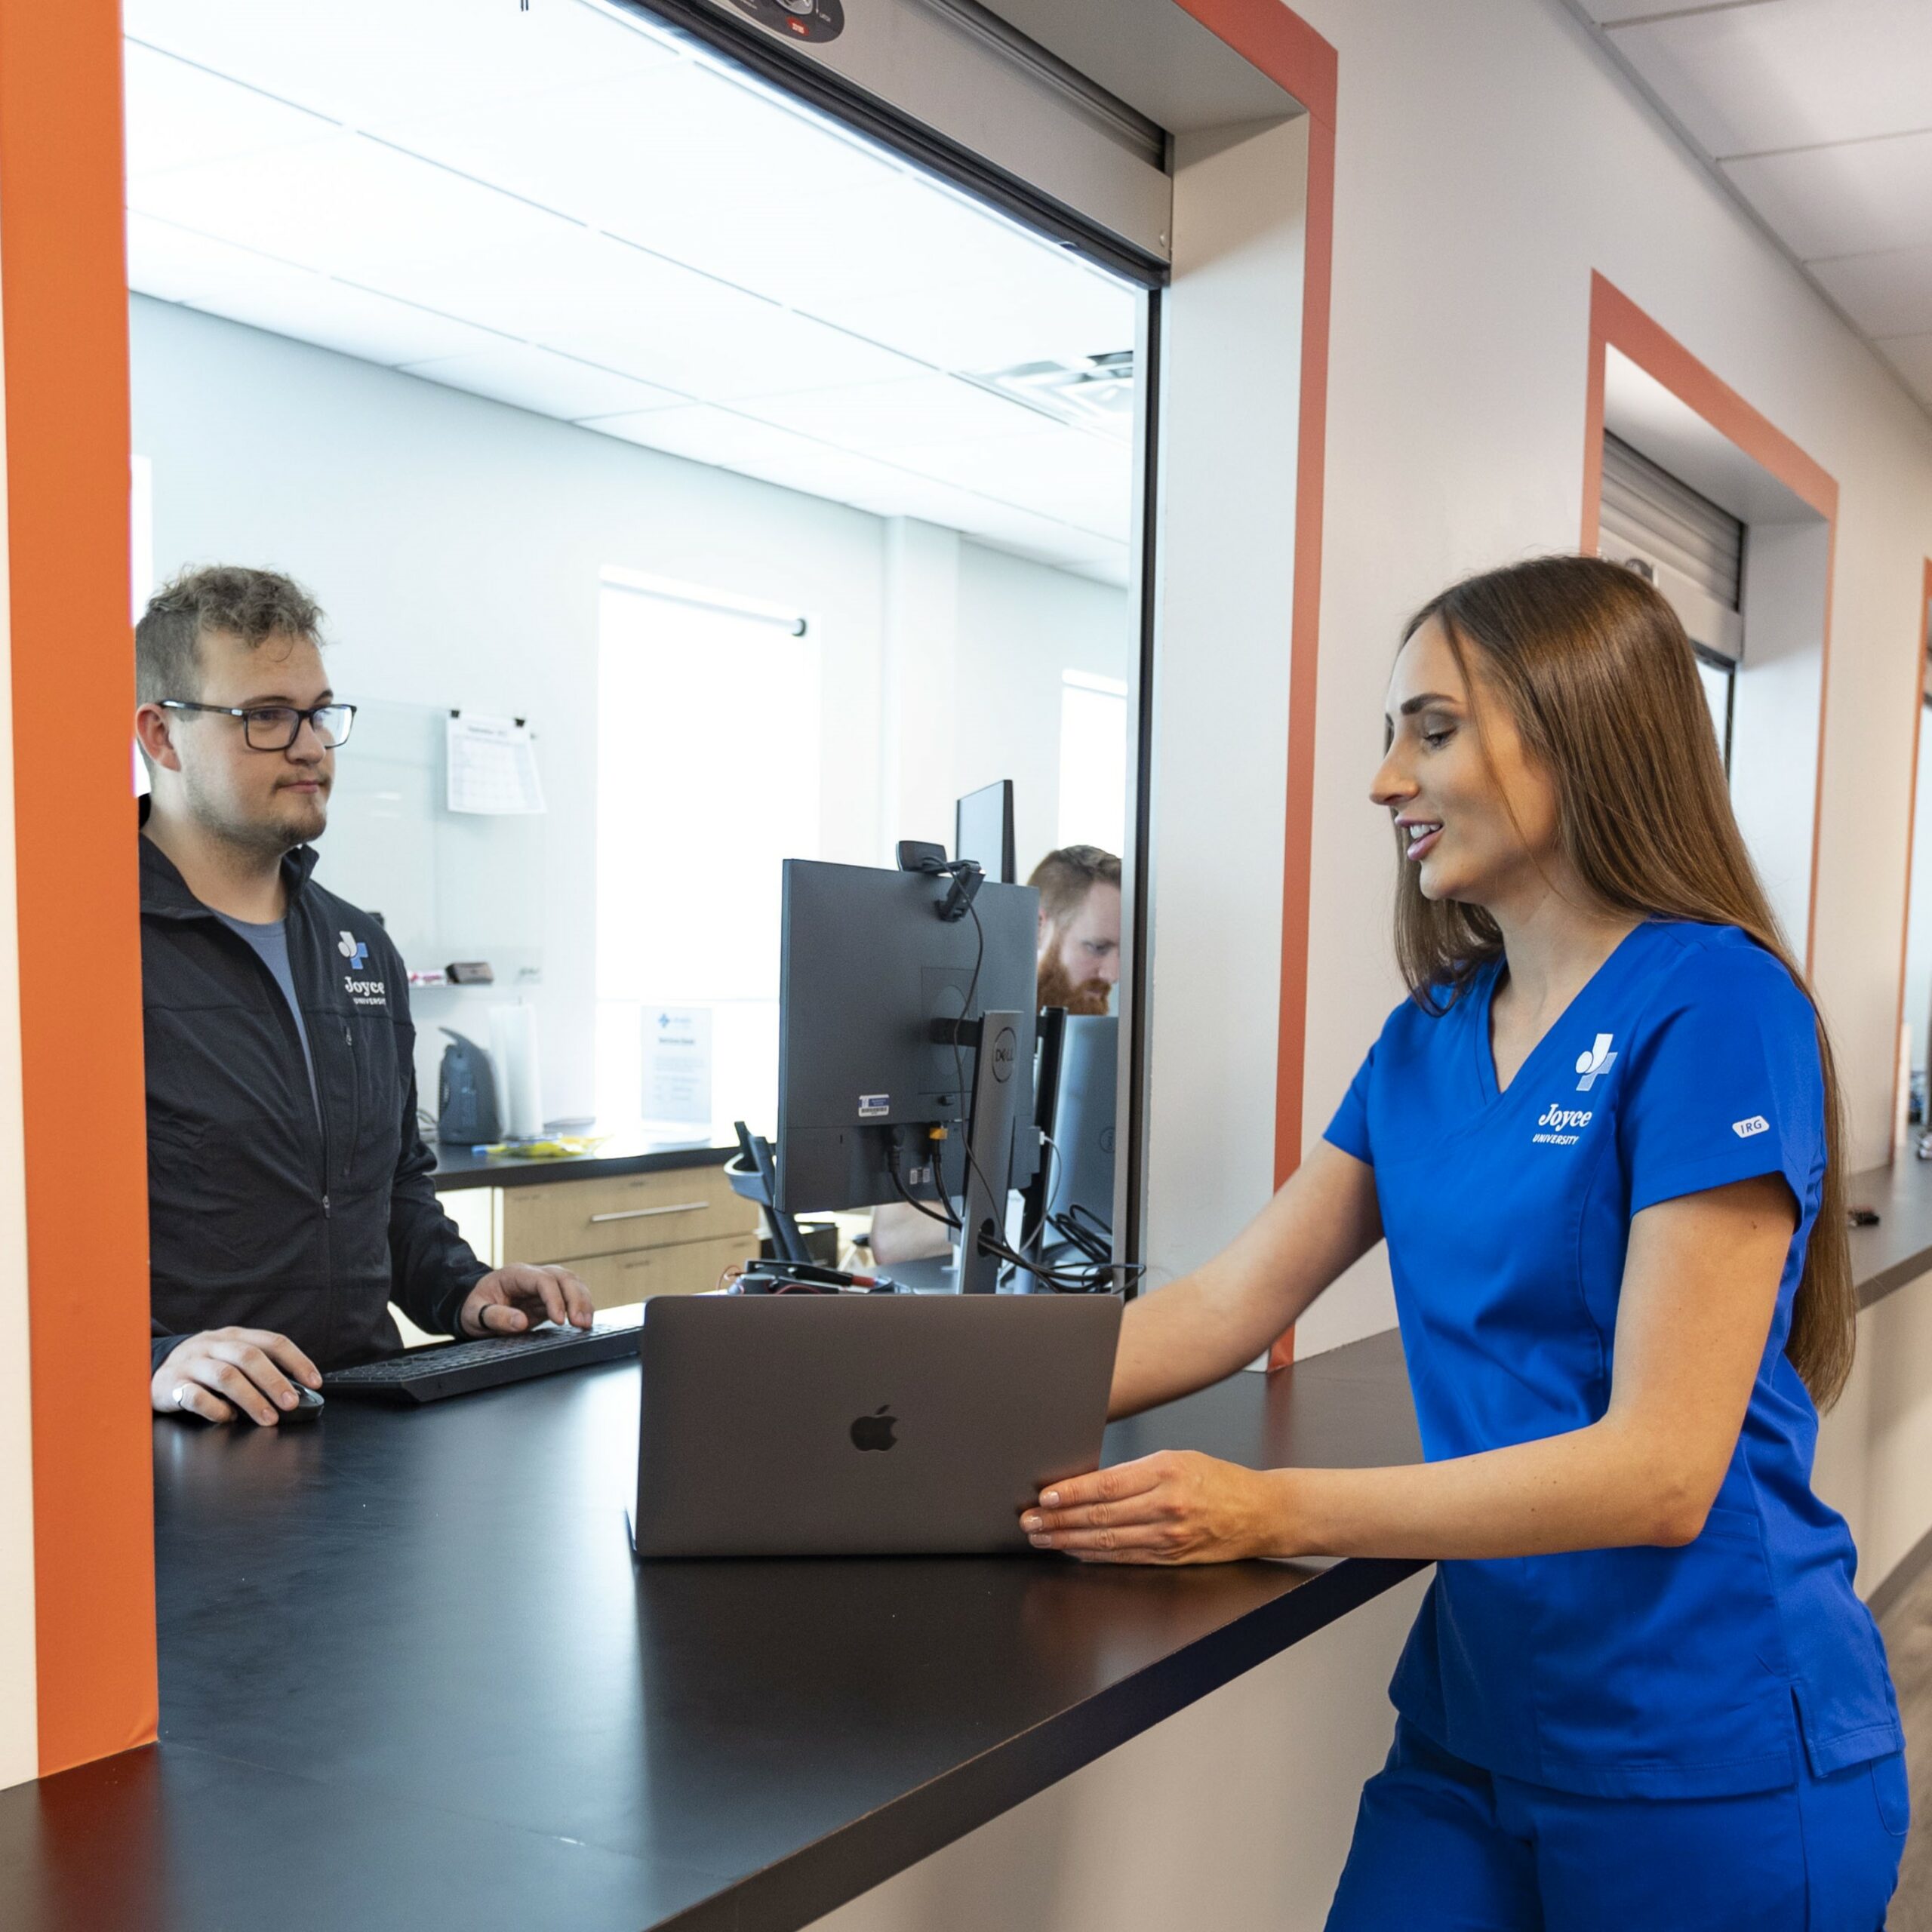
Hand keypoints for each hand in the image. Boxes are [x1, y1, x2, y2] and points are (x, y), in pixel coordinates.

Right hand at [151, 1327, 320, 1425]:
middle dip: (274, 1381)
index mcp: (234, 1336)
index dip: (297, 1361)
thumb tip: (294, 1390)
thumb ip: (256, 1367)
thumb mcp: (229, 1358)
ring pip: (225, 1376)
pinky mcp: (170, 1385)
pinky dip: (215, 1409)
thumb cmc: (203, 1368)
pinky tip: (228, 1417)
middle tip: (291, 1404)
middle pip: (249, 1357)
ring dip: (251, 1398)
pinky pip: (194, 1396)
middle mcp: (212, 1344)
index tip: (314, 1382)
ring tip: (268, 1418)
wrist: (152, 1371)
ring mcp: (190, 1363)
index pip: (272, 1342)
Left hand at [459, 1264, 593, 1338]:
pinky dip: (582, 1306)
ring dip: (583, 1302)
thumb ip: (496, 1316)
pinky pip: (572, 1296)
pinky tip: (585, 1320)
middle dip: (576, 1299)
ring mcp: (544, 1285)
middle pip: (564, 1278)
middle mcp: (533, 1275)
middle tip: (580, 1323)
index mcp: (515, 1274)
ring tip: (586, 1324)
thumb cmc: (474, 1308)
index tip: (559, 1321)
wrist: (475, 1308)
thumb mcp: (475, 1314)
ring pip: (572, 1284)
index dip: (554, 1299)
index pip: (543, 1280)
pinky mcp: (551, 1297)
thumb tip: (521, 1322)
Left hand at [1021, 1450, 1285, 1564]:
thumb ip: (1137, 1471)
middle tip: (1030, 1521)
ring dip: (1069, 1540)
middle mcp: (1165, 1505)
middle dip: (1059, 1519)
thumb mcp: (1179, 1459)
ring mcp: (1168, 1536)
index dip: (1071, 1492)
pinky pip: (1125, 1557)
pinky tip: (1074, 1551)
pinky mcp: (1171, 1557)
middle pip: (1100, 1516)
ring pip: (1108, 1541)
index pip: (1106, 1484)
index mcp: (1166, 1471)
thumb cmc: (1220, 1480)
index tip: (1045, 1496)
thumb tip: (1090, 1482)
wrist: (1262, 1512)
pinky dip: (1095, 1555)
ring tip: (1042, 1537)